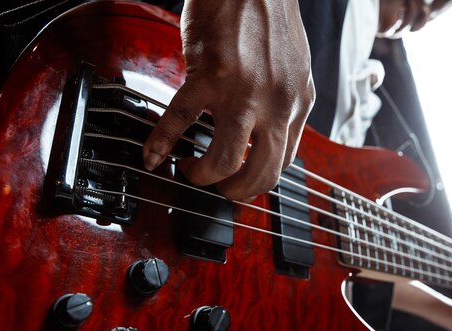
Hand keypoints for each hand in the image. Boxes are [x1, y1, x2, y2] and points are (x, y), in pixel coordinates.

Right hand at [143, 0, 314, 200]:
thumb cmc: (268, 17)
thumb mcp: (293, 68)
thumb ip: (283, 102)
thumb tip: (265, 130)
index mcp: (298, 103)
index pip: (284, 162)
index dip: (258, 180)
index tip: (241, 181)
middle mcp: (277, 104)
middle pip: (260, 173)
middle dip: (234, 192)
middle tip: (218, 189)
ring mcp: (243, 92)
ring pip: (224, 160)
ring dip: (204, 176)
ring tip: (191, 171)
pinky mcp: (209, 75)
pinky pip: (180, 121)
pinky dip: (161, 143)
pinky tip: (152, 154)